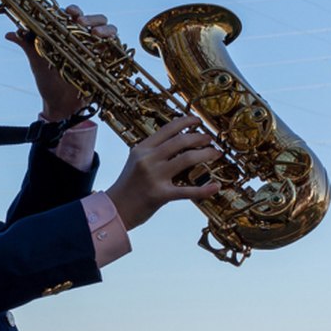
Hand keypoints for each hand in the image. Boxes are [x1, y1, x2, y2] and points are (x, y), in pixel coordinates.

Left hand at [5, 4, 115, 120]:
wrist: (59, 106)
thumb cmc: (48, 82)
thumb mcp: (37, 63)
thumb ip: (27, 46)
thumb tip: (10, 33)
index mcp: (68, 34)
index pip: (74, 16)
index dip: (73, 10)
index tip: (68, 12)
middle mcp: (85, 40)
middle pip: (95, 19)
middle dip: (90, 18)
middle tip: (81, 22)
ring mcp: (97, 50)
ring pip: (109, 31)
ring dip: (104, 29)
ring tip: (95, 35)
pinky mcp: (106, 63)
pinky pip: (115, 50)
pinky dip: (113, 45)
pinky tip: (105, 48)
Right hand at [105, 116, 225, 230]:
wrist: (115, 209)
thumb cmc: (128, 186)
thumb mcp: (136, 162)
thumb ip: (154, 152)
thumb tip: (178, 143)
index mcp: (142, 149)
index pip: (168, 128)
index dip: (186, 121)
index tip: (198, 121)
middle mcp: (148, 160)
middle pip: (181, 141)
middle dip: (200, 137)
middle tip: (210, 139)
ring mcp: (154, 177)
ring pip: (187, 159)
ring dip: (206, 154)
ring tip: (215, 154)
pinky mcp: (160, 195)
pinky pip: (187, 191)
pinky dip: (204, 189)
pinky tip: (215, 187)